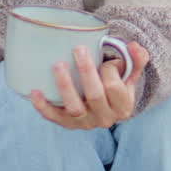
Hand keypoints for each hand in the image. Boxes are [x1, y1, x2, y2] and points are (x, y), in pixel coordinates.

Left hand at [30, 41, 150, 129]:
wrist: (105, 106)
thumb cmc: (117, 84)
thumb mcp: (129, 74)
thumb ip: (136, 59)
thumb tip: (133, 46)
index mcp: (122, 107)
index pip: (114, 88)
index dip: (110, 70)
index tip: (105, 59)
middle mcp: (104, 118)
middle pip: (95, 96)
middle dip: (86, 72)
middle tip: (78, 49)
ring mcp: (85, 123)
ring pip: (74, 108)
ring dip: (65, 86)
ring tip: (57, 64)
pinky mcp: (67, 124)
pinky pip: (54, 117)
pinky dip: (43, 106)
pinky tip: (34, 92)